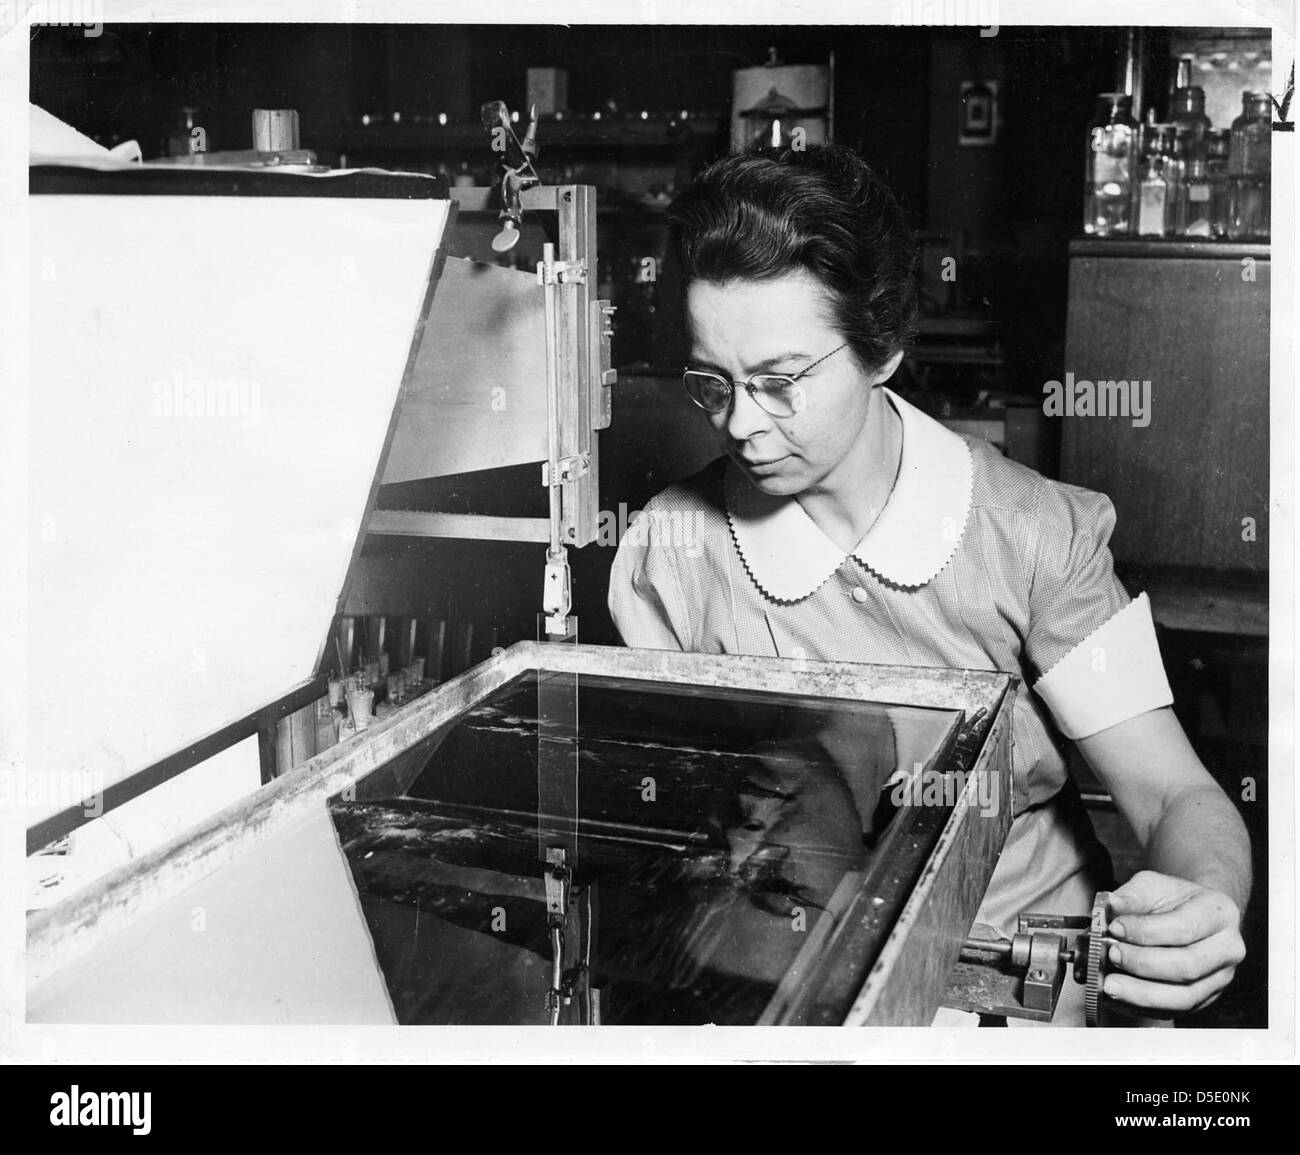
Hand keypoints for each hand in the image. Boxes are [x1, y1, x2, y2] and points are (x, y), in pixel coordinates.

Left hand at [1101, 871, 1244, 1017]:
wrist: (1191, 912)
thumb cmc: (1171, 899)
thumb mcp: (1151, 885)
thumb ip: (1130, 896)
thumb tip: (1110, 906)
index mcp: (1219, 912)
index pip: (1184, 927)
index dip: (1146, 931)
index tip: (1115, 927)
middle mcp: (1227, 948)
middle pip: (1186, 967)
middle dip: (1142, 963)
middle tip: (1111, 954)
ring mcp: (1220, 977)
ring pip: (1184, 996)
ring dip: (1141, 993)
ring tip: (1110, 983)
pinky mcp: (1206, 998)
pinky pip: (1175, 1010)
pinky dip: (1143, 1006)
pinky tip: (1119, 997)